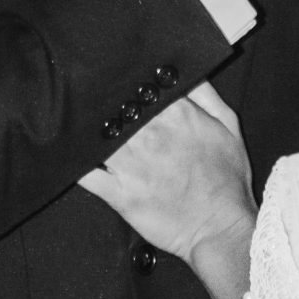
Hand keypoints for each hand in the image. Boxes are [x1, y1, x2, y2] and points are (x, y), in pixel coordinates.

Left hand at [79, 81, 255, 271]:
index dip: (124, 81)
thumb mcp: (229, 126)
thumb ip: (206, 94)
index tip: (114, 79)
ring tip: (75, 121)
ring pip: (96, 136)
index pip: (139, 87)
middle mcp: (149, 136)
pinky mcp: (120, 194)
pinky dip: (75, 164)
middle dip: (101, 102)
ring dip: (86, 129)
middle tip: (89, 95)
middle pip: (113, 108)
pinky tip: (70, 154)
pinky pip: (86, 175)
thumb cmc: (227, 180)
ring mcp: (132, 166)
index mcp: (176, 115)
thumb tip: (184, 70)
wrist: (221, 228)